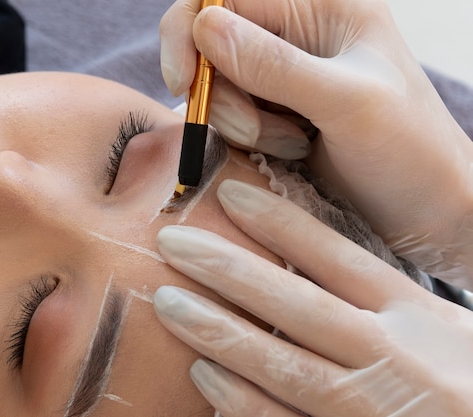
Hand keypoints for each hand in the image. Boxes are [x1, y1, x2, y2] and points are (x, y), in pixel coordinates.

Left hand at [153, 179, 472, 416]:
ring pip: (284, 365)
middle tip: (171, 243)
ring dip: (221, 333)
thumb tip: (303, 264)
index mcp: (419, 315)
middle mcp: (393, 355)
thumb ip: (386, 300)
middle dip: (229, 270)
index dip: (280, 224)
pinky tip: (203, 376)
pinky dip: (243, 403)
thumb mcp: (446, 329)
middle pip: (298, 304)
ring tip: (168, 304)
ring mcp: (371, 407)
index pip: (338, 258)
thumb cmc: (466, 378)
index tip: (229, 195)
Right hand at [160, 0, 472, 286]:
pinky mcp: (273, 111)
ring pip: (217, 86)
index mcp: (321, 6)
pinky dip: (245, 139)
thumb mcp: (346, 103)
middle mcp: (297, 33)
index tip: (185, 85)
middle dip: (223, 94)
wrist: (425, 210)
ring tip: (291, 144)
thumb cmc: (408, 152)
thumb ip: (274, 65)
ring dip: (239, 123)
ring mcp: (283, 74)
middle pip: (211, 45)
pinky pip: (229, 117)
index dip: (190, 33)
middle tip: (259, 133)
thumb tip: (203, 25)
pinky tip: (288, 150)